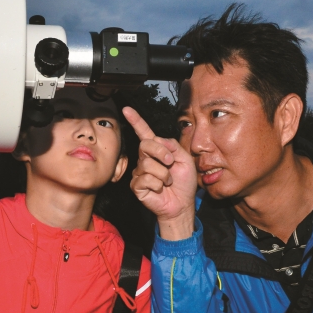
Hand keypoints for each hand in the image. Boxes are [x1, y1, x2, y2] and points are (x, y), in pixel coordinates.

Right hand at [123, 107, 197, 239]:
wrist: (182, 204)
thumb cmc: (184, 182)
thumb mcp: (185, 159)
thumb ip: (173, 146)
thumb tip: (158, 141)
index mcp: (157, 150)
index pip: (144, 132)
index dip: (136, 120)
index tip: (126, 109)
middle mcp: (145, 159)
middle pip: (145, 145)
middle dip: (161, 153)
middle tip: (171, 163)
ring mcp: (139, 172)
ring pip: (147, 164)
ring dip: (164, 174)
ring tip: (167, 181)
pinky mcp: (137, 186)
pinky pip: (146, 179)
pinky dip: (158, 185)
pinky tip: (160, 189)